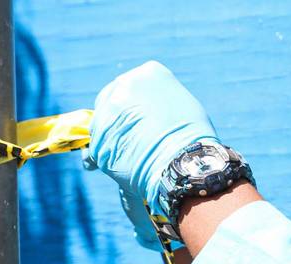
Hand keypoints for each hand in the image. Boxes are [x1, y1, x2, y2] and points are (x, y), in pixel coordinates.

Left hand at [87, 61, 218, 247]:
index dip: (135, 102)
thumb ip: (157, 99)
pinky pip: (98, 146)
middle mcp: (124, 86)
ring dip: (111, 134)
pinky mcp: (98, 139)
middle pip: (110, 98)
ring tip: (132, 152)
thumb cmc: (192, 137)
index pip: (131, 83)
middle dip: (118, 115)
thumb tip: (146, 110)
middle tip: (132, 134)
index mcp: (148, 73)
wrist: (185, 163)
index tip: (142, 117)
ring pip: (102, 122)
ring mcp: (107, 112)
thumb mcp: (180, 104)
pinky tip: (125, 163)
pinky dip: (107, 155)